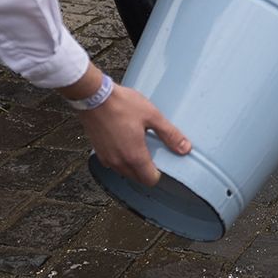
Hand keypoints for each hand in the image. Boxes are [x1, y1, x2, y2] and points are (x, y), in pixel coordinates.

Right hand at [73, 73, 189, 186]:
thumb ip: (170, 134)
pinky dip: (120, 158)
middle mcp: (119, 162)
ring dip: (133, 165)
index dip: (159, 173)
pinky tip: (124, 141)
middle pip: (137, 178)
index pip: (150, 180)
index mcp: (134, 156)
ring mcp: (106, 158)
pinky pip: (113, 163)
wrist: (93, 96)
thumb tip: (185, 148)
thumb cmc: (121, 104)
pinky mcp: (98, 152)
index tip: (162, 160)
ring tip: (138, 144)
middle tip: (152, 151)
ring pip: (124, 172)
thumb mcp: (152, 116)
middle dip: (146, 170)